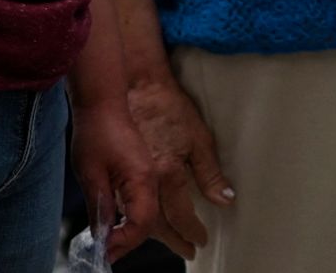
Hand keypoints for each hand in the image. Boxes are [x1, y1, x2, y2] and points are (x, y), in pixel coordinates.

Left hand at [69, 93, 162, 255]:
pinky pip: (146, 201)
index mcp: (143, 179)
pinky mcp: (144, 169)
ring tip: (116, 246)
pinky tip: (119, 223)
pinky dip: (135, 218)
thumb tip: (100, 237)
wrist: (104, 99)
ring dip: (137, 233)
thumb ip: (99, 207)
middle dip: (134, 243)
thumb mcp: (91, 173)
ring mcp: (151, 174)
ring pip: (152, 213)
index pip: (142, 224)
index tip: (103, 250)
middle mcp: (153, 179)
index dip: (123, 242)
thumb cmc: (97, 130)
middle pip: (154, 222)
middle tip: (110, 256)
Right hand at [123, 75, 235, 257]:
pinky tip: (143, 220)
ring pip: (138, 216)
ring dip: (154, 233)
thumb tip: (225, 199)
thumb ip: (210, 173)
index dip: (191, 232)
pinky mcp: (110, 171)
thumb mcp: (199, 137)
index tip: (199, 242)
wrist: (136, 86)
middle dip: (174, 240)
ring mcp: (124, 176)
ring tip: (170, 241)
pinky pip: (121, 205)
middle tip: (187, 251)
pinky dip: (133, 216)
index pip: (181, 215)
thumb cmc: (170, 107)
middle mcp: (144, 180)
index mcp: (167, 172)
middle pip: (157, 224)